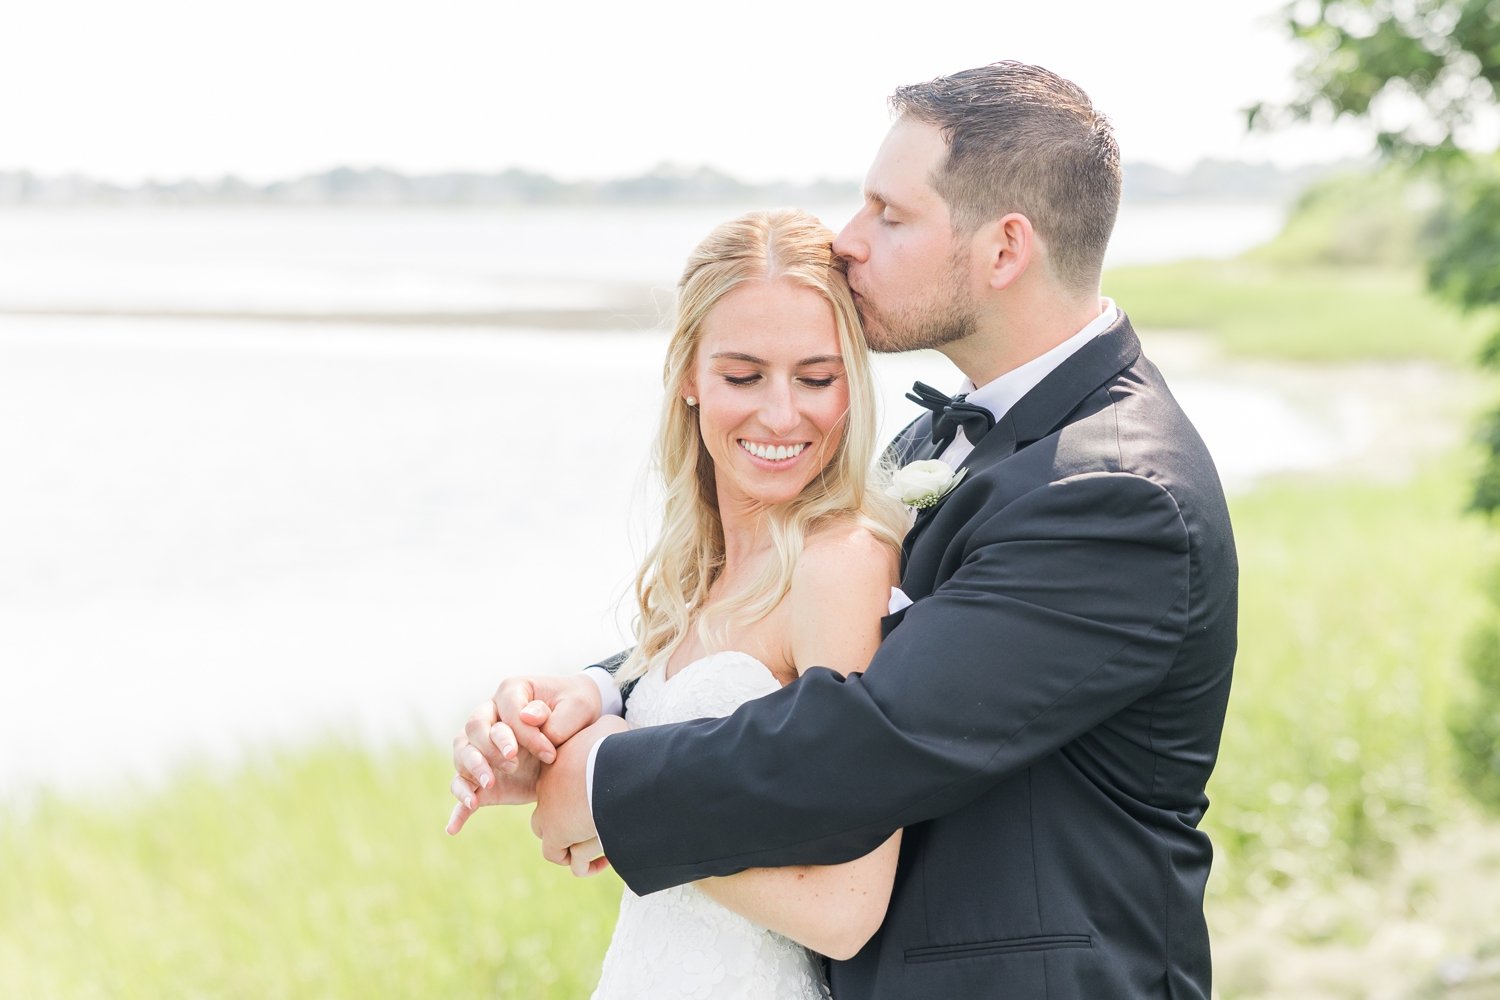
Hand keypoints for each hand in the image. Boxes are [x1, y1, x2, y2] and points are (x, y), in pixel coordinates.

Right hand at [447, 673, 605, 834]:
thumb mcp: (577, 706)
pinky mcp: (484, 776)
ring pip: (462, 755)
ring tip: (489, 785)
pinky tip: (453, 828)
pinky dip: (457, 810)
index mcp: (510, 694)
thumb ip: (553, 714)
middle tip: (513, 762)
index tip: (549, 752)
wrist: (576, 728)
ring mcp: (482, 748)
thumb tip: (527, 717)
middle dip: (490, 747)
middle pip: (474, 729)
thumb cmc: (575, 710)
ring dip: (472, 769)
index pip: (506, 713)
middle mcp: (489, 718)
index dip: (524, 733)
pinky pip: (463, 791)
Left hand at [532, 715, 629, 872]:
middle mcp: (547, 787)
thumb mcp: (609, 728)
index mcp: (557, 762)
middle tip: (599, 827)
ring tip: (604, 846)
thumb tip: (606, 741)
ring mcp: (549, 811)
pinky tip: (604, 861)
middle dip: (572, 826)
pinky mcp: (557, 834)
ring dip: (578, 848)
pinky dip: (586, 865)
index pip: (558, 785)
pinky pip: (569, 859)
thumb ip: (600, 735)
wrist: (616, 768)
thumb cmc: (619, 746)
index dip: (578, 798)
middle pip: (548, 815)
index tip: (602, 802)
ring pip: (554, 840)